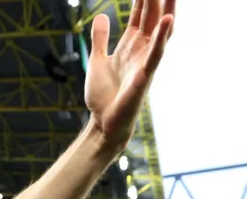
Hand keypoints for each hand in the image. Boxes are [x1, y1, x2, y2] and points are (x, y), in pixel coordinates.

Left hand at [85, 0, 175, 147]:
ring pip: (160, 31)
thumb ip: (100, 38)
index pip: (139, 16)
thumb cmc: (103, 95)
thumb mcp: (97, 60)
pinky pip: (155, 53)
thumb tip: (101, 15)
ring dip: (166, 10)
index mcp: (130, 46)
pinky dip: (160, 36)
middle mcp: (141, 51)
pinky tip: (166, 19)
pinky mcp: (145, 75)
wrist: (103, 122)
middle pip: (151, 19)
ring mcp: (145, 62)